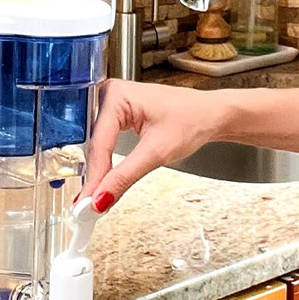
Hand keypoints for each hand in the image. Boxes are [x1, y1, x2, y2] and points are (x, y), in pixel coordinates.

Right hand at [78, 79, 227, 212]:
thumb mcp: (157, 153)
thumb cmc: (193, 120)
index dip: (94, 177)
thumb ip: (125, 177)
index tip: (87, 203)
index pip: (99, 144)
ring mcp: (111, 103)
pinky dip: (103, 163)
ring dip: (96, 171)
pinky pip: (103, 142)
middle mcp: (109, 94)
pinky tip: (101, 179)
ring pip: (95, 144)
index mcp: (117, 95)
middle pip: (92, 143)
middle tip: (87, 205)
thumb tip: (101, 198)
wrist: (211, 115)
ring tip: (92, 197)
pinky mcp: (117, 114)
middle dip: (92, 175)